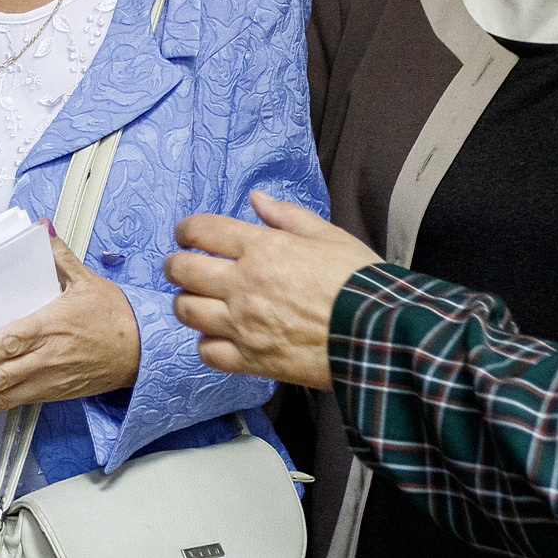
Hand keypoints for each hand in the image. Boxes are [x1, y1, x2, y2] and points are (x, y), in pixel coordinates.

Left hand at [0, 228, 139, 413]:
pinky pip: (18, 401)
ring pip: (6, 395)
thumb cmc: (114, 315)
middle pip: (0, 377)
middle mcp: (47, 357)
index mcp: (51, 326)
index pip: (10, 342)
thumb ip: (58, 255)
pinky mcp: (55, 393)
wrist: (144, 350)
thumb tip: (41, 227)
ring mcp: (50, 379)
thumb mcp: (87, 279)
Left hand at [165, 190, 381, 390]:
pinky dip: (207, 345)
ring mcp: (244, 324)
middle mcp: (244, 284)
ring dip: (186, 303)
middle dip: (175, 265)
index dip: (186, 230)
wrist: (383, 337)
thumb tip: (256, 198)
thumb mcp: (329, 236)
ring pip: (187, 311)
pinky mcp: (252, 360)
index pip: (201, 230)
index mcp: (262, 248)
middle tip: (181, 267)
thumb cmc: (360, 282)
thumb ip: (287, 216)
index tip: (187, 235)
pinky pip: (208, 353)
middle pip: (182, 270)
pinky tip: (220, 337)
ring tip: (198, 302)